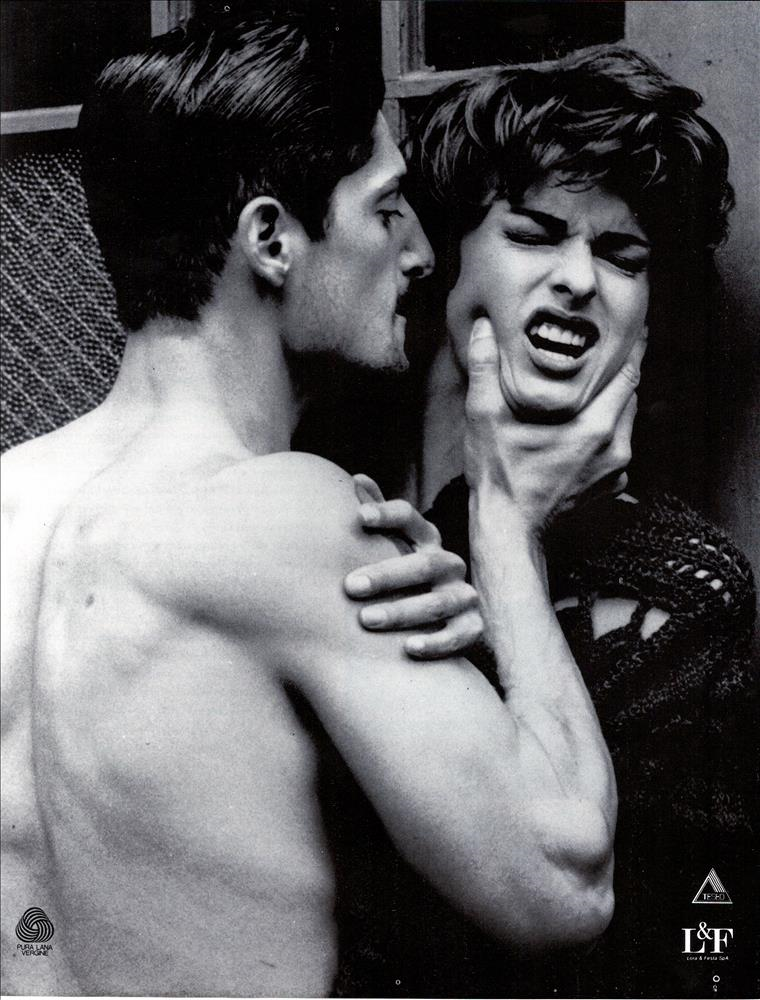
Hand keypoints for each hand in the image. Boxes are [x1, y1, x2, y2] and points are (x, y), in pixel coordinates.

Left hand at [344, 474, 482, 658]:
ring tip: (367, 620)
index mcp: (426, 538)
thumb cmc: (404, 575)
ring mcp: (462, 595)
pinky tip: (408, 648)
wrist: (445, 619)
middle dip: (386, 575)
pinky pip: (459, 636)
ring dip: (402, 611)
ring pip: (438, 602)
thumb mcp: (394, 543)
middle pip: (423, 564)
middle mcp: (448, 564)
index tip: (359, 518)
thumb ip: (377, 513)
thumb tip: (356, 478)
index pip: (409, 518)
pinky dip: (436, 643)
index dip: (386, 515)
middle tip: (350, 586)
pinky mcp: (472, 627)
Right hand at [465, 318, 645, 536]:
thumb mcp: (484, 417)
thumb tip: (481, 326)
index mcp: (595, 426)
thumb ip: (485, 368)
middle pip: (631, 395)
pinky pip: (618, 447)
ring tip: (596, 382)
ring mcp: (615, 470)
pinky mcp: (609, 485)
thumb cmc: (498, 475)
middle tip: (609, 347)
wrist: (508, 528)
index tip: (633, 326)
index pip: (630, 374)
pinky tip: (585, 423)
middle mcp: (615, 447)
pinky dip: (607, 431)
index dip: (634, 347)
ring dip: (613, 401)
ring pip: (626, 421)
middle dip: (621, 371)